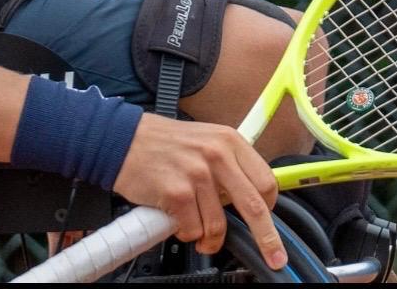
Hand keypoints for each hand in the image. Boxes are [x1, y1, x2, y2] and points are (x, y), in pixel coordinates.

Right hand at [112, 113, 286, 269]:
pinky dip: (186, 232)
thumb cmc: (163, 143)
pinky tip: (176, 218)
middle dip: (267, 239)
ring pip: (218, 226)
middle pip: (254, 207)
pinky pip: (193, 230)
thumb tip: (250, 197)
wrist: (122, 139)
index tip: (269, 221)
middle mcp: (216, 154)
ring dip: (208, 237)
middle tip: (274, 257)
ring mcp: (197, 174)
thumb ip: (228, 164)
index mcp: (228, 140)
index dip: (269, 207)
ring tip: (196, 229)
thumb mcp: (205, 139)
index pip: (264, 180)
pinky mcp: (177, 193)